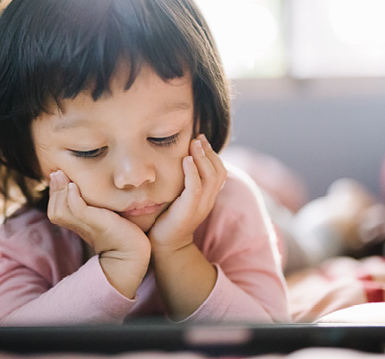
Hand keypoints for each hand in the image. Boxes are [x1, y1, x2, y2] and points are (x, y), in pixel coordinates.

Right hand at [47, 170, 149, 297]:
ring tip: (63, 176)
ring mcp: (87, 225)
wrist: (133, 252)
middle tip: (57, 172)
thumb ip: (95, 205)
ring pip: (60, 210)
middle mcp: (79, 226)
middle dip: (54, 190)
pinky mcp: (98, 223)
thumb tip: (91, 187)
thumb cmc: (122, 231)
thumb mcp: (104, 215)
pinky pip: (78, 210)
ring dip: (60, 191)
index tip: (57, 175)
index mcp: (78, 224)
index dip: (54, 192)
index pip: (55, 209)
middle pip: (54, 210)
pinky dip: (72, 197)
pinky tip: (74, 186)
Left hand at [149, 134, 226, 251]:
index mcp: (207, 197)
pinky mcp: (188, 211)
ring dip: (202, 158)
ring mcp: (200, 206)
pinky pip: (195, 188)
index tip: (200, 139)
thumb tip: (179, 162)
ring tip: (193, 144)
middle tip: (197, 138)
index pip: (219, 172)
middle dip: (209, 152)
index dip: (212, 154)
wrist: (164, 246)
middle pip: (218, 172)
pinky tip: (185, 159)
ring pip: (210, 177)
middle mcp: (208, 201)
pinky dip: (192, 172)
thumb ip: (184, 183)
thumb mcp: (179, 198)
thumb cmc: (167, 219)